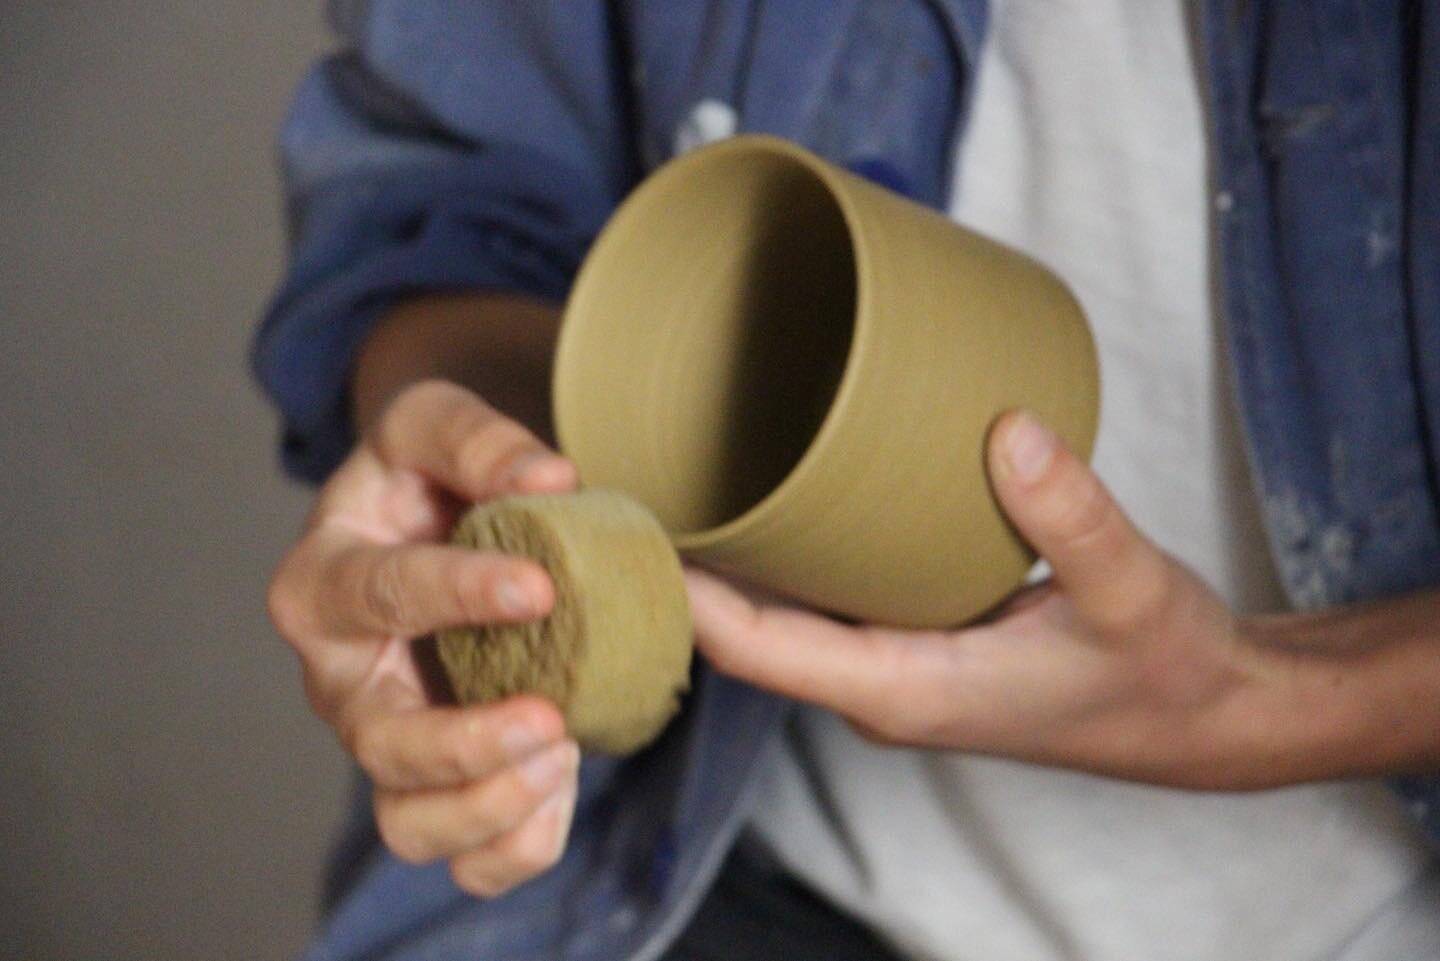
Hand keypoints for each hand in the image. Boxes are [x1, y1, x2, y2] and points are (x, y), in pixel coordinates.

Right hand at [267, 380, 581, 895]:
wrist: (428, 530)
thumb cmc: (422, 478)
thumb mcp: (433, 428)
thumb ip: (478, 440)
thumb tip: (549, 481)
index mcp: (324, 581)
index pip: (379, 593)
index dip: (456, 593)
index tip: (539, 589)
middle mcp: (342, 679)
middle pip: (381, 742)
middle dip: (464, 745)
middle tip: (551, 721)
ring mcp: (382, 744)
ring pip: (409, 823)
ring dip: (488, 808)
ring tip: (561, 757)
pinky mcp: (430, 789)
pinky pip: (462, 857)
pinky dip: (515, 846)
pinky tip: (559, 790)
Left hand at [687, 409, 1322, 790]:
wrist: (1203, 713)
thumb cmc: (1164, 670)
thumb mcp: (1130, 590)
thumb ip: (1073, 516)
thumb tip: (1010, 431)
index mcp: (904, 692)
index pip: (753, 648)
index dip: (682, 587)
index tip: (630, 518)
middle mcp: (879, 686)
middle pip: (744, 628)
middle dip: (686, 561)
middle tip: (636, 460)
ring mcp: (893, 664)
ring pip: (778, 614)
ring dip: (728, 554)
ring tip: (682, 460)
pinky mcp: (915, 640)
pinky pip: (825, 600)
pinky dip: (787, 552)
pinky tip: (774, 490)